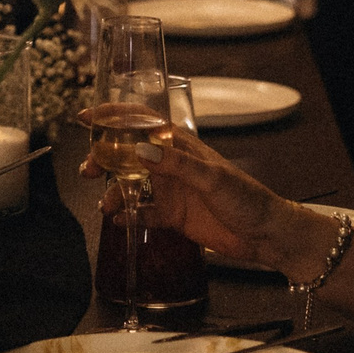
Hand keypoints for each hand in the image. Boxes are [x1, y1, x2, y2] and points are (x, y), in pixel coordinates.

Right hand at [81, 124, 304, 271]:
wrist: (265, 235)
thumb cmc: (247, 198)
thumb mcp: (211, 177)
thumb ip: (175, 164)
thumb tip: (139, 150)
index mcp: (181, 146)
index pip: (143, 122)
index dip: (115, 117)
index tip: (88, 117)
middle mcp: (171, 165)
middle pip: (128, 154)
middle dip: (104, 159)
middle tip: (87, 169)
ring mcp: (171, 190)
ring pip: (131, 185)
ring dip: (113, 192)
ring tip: (105, 205)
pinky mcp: (173, 215)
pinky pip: (143, 213)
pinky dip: (128, 216)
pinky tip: (119, 220)